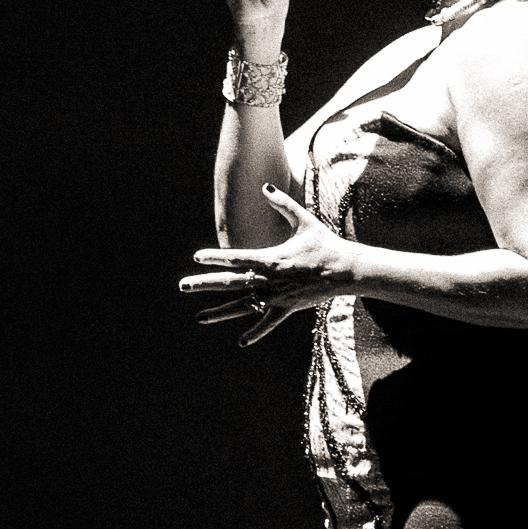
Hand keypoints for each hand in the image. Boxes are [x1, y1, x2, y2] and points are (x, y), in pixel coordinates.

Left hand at [179, 185, 355, 344]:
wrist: (345, 270)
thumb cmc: (324, 244)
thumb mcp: (303, 220)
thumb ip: (282, 204)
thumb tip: (265, 186)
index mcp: (270, 258)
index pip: (235, 258)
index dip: (215, 257)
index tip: (197, 257)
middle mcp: (269, 280)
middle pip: (230, 283)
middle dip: (204, 283)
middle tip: (183, 285)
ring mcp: (276, 297)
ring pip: (242, 306)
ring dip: (220, 312)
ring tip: (199, 317)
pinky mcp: (287, 309)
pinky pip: (267, 323)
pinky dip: (255, 333)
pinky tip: (241, 342)